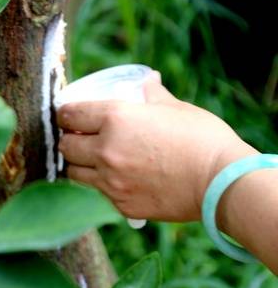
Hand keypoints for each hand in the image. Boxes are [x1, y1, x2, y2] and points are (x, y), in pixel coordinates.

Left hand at [57, 77, 254, 221]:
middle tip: (80, 137)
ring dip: (79, 165)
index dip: (65, 113)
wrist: (222, 182)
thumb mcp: (174, 107)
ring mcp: (112, 182)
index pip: (69, 114)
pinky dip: (100, 187)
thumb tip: (147, 81)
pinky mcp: (123, 206)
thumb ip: (152, 94)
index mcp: (114, 118)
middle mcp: (106, 150)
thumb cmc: (201, 137)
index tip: (68, 114)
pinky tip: (114, 179)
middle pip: (65, 146)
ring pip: (74, 174)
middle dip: (69, 139)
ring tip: (92, 160)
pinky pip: (98, 195)